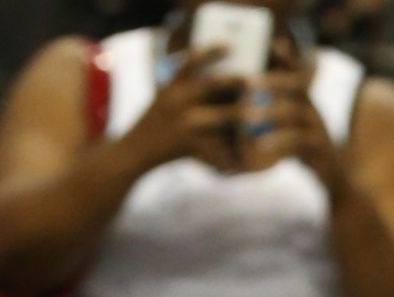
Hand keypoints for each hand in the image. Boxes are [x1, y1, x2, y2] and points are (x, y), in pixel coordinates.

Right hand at [125, 47, 243, 173]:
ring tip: (257, 112)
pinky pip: (216, 149)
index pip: (192, 60)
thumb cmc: (158, 120)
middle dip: (235, 81)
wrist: (137, 150)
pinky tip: (246, 153)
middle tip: (252, 79)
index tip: (229, 46)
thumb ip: (187, 84)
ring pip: (221, 117)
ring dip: (241, 114)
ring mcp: (185, 124)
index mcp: (173, 85)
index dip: (212, 51)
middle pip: (212, 85)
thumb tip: (222, 79)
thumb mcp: (166, 94)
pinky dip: (230, 152)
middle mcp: (179, 101)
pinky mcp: (190, 147)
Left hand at [242, 26, 339, 179]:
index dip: (289, 57)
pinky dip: (277, 141)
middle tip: (248, 82)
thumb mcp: (293, 126)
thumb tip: (251, 99)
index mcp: (307, 101)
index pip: (299, 72)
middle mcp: (314, 109)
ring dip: (270, 112)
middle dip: (273, 81)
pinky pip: (297, 140)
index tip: (274, 43)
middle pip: (296, 86)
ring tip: (247, 116)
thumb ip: (277, 110)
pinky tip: (260, 145)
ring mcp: (318, 127)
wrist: (335, 178)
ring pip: (294, 113)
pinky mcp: (319, 148)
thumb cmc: (308, 150)